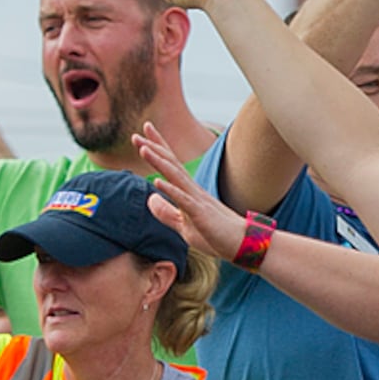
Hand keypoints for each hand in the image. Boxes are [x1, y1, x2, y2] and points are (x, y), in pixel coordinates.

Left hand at [132, 125, 245, 259]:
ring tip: (143, 148)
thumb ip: (166, 212)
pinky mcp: (201, 214)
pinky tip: (157, 181)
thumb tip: (150, 199)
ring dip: (159, 161)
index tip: (141, 135)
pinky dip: (170, 189)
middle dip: (153, 148)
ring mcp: (197, 200)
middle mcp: (192, 190)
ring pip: (175, 176)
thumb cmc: (215, 235)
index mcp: (188, 191)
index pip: (170, 165)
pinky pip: (183, 200)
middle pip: (170, 164)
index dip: (156, 148)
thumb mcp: (183, 224)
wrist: (242, 245)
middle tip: (136, 135)